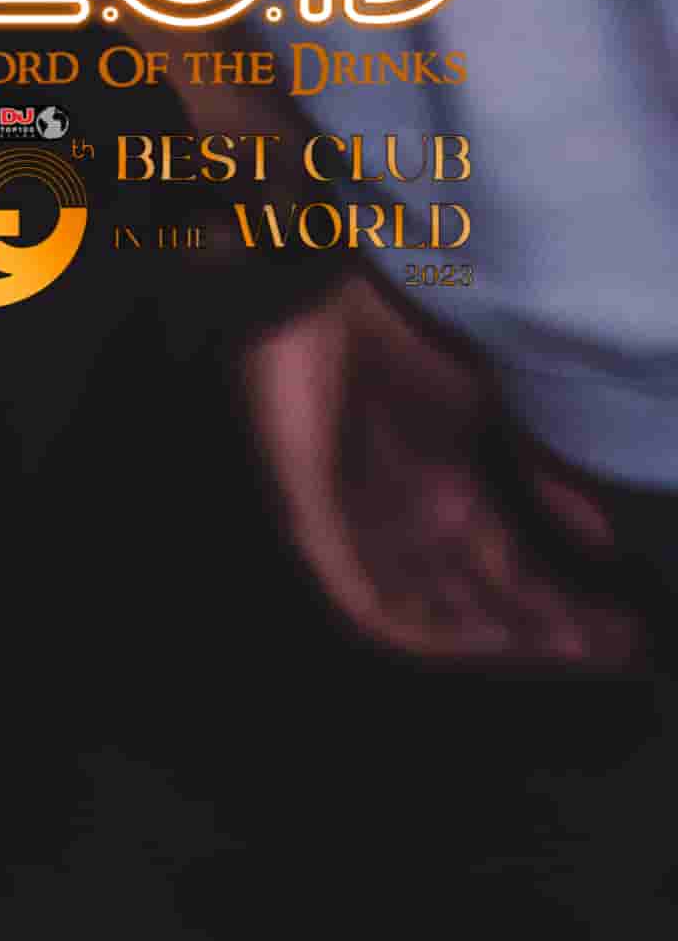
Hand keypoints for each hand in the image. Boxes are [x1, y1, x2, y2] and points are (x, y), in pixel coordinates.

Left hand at [235, 275, 644, 672]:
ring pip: (435, 605)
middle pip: (482, 598)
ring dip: (497, 633)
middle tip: (614, 654)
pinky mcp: (313, 521)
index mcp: (451, 496)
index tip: (628, 635)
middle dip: (548, 631)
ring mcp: (362, 527)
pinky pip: (363, 593)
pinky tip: (465, 640)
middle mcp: (411, 524)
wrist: (329, 286)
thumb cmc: (409, 333)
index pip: (513, 572)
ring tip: (564, 650)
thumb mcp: (498, 406)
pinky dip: (416, 618)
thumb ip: (543, 472)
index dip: (565, 608)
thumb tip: (599, 537)